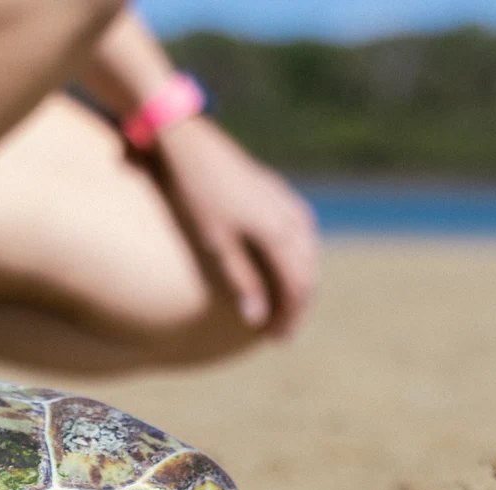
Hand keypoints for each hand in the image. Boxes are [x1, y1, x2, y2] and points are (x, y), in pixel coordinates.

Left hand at [154, 118, 318, 339]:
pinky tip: (285, 258)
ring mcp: (284, 199)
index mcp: (279, 233)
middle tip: (281, 329)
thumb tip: (258, 320)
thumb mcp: (215, 245)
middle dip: (297, 303)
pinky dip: (296, 251)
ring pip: (306, 248)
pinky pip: (298, 227)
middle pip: (307, 270)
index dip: (290, 316)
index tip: (277, 340)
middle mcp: (290, 217)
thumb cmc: (196, 196)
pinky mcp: (273, 188)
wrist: (188, 144)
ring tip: (284, 301)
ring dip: (299, 278)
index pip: (298, 285)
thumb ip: (242, 281)